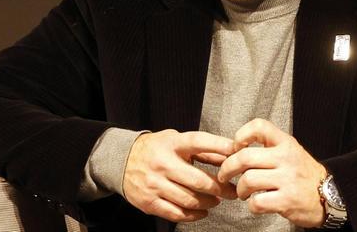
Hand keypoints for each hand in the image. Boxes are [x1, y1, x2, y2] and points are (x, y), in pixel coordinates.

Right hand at [123, 129, 237, 221]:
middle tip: (232, 191)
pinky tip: (203, 211)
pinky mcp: (149, 202)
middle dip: (220, 188)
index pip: (198, 142)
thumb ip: (202, 149)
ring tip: (216, 200)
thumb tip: (230, 155)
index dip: (219, 146)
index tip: (235, 151)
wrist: (121, 160)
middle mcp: (162, 164)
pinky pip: (177, 214)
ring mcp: (154, 185)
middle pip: (198, 180)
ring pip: (189, 200)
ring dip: (209, 203)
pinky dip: (194, 215)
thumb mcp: (176, 141)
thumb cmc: (157, 149)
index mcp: (171, 144)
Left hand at [217, 118, 326, 227]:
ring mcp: (287, 179)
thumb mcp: (290, 151)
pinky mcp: (287, 200)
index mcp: (285, 143)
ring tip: (243, 192)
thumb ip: (268, 147)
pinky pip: (257, 202)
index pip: (259, 127)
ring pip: (248, 180)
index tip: (235, 147)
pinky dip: (251, 205)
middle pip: (245, 157)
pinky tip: (257, 202)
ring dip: (240, 189)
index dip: (241, 135)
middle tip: (225, 175)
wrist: (330, 195)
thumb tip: (235, 150)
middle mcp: (286, 158)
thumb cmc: (304, 174)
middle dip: (227, 168)